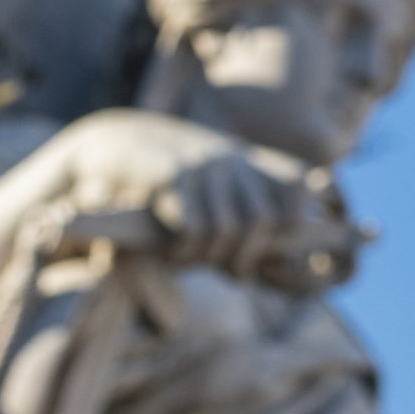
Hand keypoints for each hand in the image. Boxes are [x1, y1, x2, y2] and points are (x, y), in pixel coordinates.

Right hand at [53, 109, 360, 286]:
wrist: (116, 142)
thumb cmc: (172, 181)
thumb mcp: (216, 185)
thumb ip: (247, 209)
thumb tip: (269, 260)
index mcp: (249, 162)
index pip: (298, 186)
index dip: (292, 222)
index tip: (268, 245)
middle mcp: (231, 160)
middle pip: (264, 219)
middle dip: (247, 256)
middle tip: (229, 271)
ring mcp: (202, 167)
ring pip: (228, 228)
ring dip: (209, 256)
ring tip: (191, 260)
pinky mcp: (171, 178)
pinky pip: (193, 229)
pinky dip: (184, 250)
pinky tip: (170, 251)